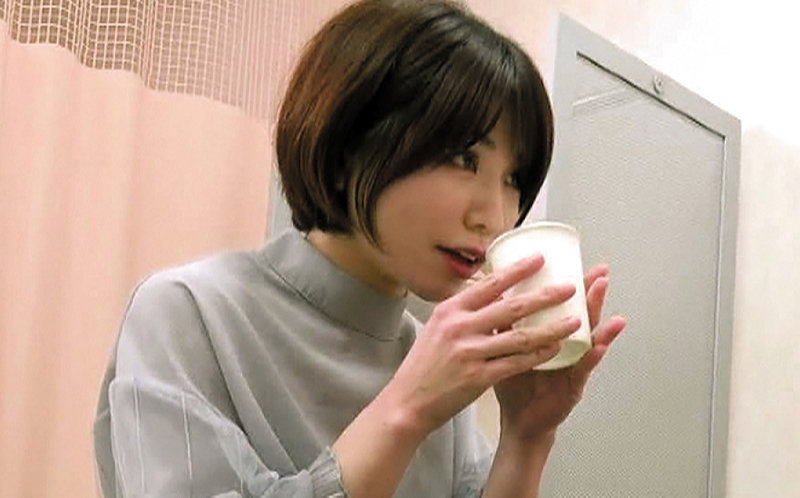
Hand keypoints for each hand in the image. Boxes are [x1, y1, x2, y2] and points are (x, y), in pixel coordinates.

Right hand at [383, 255, 582, 438]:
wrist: (408, 401)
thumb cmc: (425, 364)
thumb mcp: (439, 327)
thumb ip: (465, 311)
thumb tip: (494, 293)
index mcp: (450, 310)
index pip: (490, 284)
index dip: (518, 270)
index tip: (540, 260)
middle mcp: (460, 327)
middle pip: (511, 307)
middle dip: (545, 296)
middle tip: (569, 287)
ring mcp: (470, 353)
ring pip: (521, 337)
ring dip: (551, 328)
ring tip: (574, 321)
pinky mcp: (478, 378)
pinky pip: (517, 363)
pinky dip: (539, 355)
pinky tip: (556, 349)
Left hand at [492, 263, 626, 440]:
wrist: (519, 420)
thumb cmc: (514, 382)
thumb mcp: (505, 346)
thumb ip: (504, 322)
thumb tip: (490, 291)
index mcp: (547, 333)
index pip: (559, 303)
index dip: (567, 282)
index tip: (572, 259)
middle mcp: (565, 345)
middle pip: (579, 313)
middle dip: (591, 292)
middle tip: (600, 272)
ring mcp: (572, 363)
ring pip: (588, 335)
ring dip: (598, 315)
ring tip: (604, 296)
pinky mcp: (573, 385)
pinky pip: (584, 367)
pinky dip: (594, 354)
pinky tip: (602, 342)